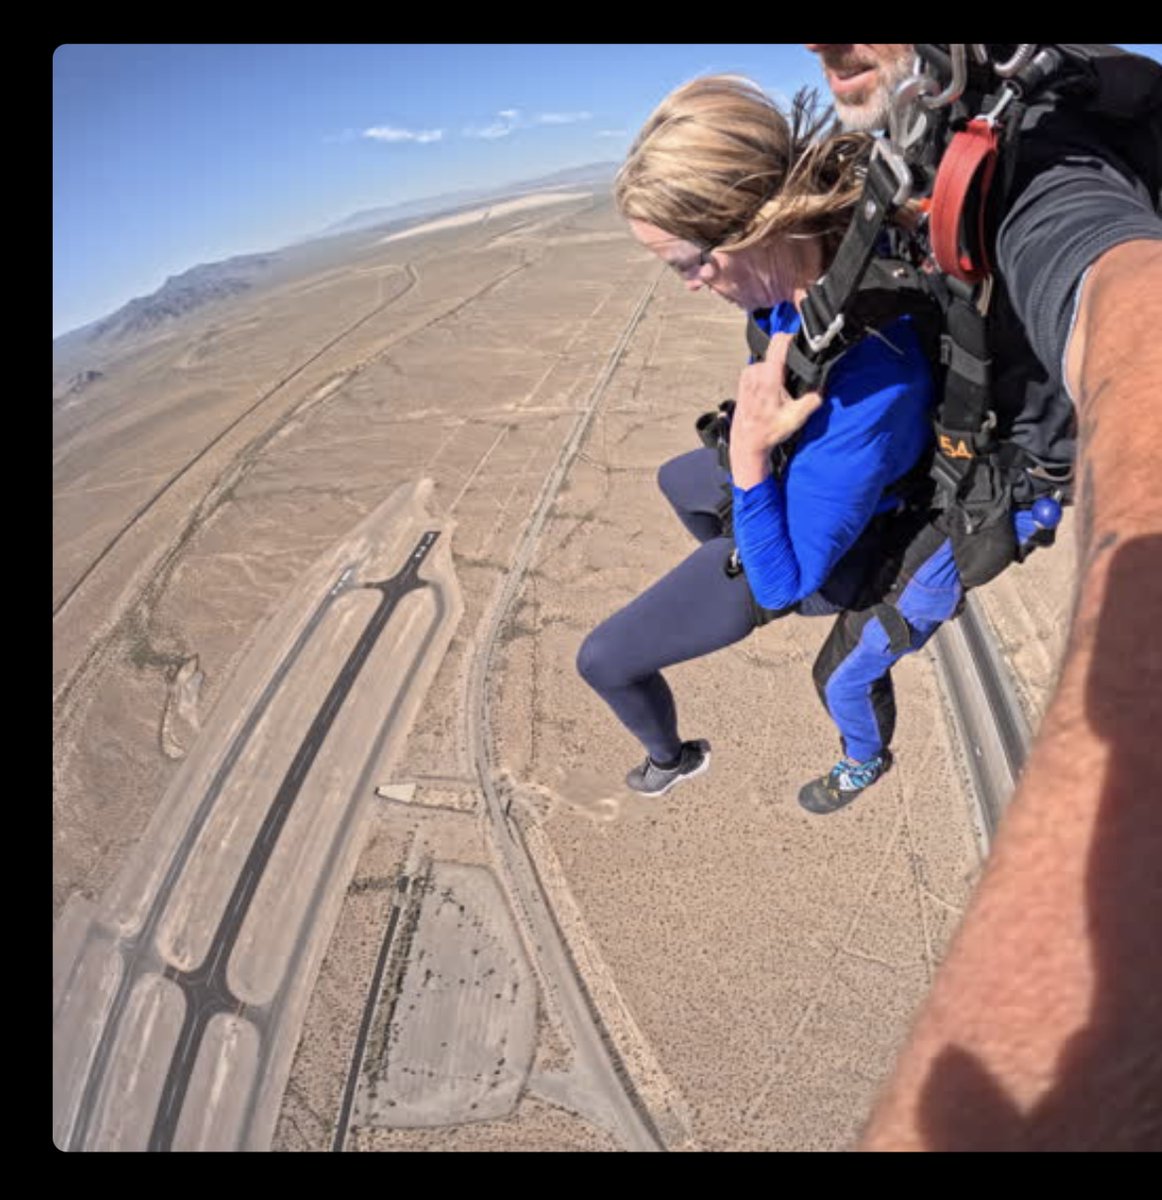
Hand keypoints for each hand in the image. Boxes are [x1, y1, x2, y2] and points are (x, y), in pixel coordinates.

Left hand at [729, 333, 823, 487]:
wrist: (746, 442)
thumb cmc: (768, 432)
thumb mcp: (795, 419)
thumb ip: (812, 401)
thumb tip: (820, 389)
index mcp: (767, 378)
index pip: (778, 343)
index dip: (792, 338)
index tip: (801, 342)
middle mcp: (755, 372)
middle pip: (777, 353)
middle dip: (788, 364)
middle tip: (794, 382)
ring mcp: (747, 375)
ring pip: (769, 362)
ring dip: (777, 372)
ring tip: (781, 392)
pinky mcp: (744, 379)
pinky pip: (761, 369)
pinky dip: (769, 377)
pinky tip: (771, 394)